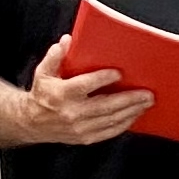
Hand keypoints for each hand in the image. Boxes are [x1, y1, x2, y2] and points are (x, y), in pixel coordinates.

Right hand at [24, 39, 154, 145]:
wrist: (31, 122)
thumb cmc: (42, 94)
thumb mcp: (43, 71)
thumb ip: (55, 56)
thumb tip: (67, 40)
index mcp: (61, 94)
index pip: (86, 85)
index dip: (103, 78)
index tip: (118, 72)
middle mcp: (72, 112)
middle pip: (106, 105)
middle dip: (129, 99)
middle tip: (147, 93)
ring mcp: (79, 128)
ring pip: (111, 120)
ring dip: (131, 112)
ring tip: (146, 103)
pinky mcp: (84, 138)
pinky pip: (109, 132)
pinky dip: (124, 124)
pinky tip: (134, 116)